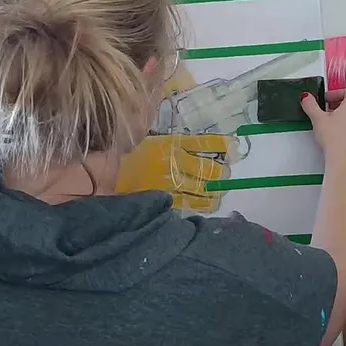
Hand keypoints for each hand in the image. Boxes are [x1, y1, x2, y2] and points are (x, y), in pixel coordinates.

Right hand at [117, 134, 235, 212]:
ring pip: (204, 188)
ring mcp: (170, 182)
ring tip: (219, 190)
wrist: (111, 177)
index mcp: (170, 143)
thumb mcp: (157, 141)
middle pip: (209, 169)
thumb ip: (182, 143)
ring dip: (216, 190)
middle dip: (221, 172)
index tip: (234, 147)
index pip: (205, 143)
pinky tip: (210, 203)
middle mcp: (173, 162)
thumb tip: (213, 144)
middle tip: (224, 175)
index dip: (223, 145)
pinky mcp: (167, 200)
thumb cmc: (138, 157)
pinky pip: (192, 204)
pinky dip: (205, 204)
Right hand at [302, 88, 345, 162]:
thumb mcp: (317, 118)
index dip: (336, 92)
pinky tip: (334, 135)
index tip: (326, 99)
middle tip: (324, 111)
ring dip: (341, 117)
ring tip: (328, 123)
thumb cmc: (333, 138)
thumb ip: (310, 105)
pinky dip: (345, 128)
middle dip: (336, 105)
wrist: (341, 158)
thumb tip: (306, 97)